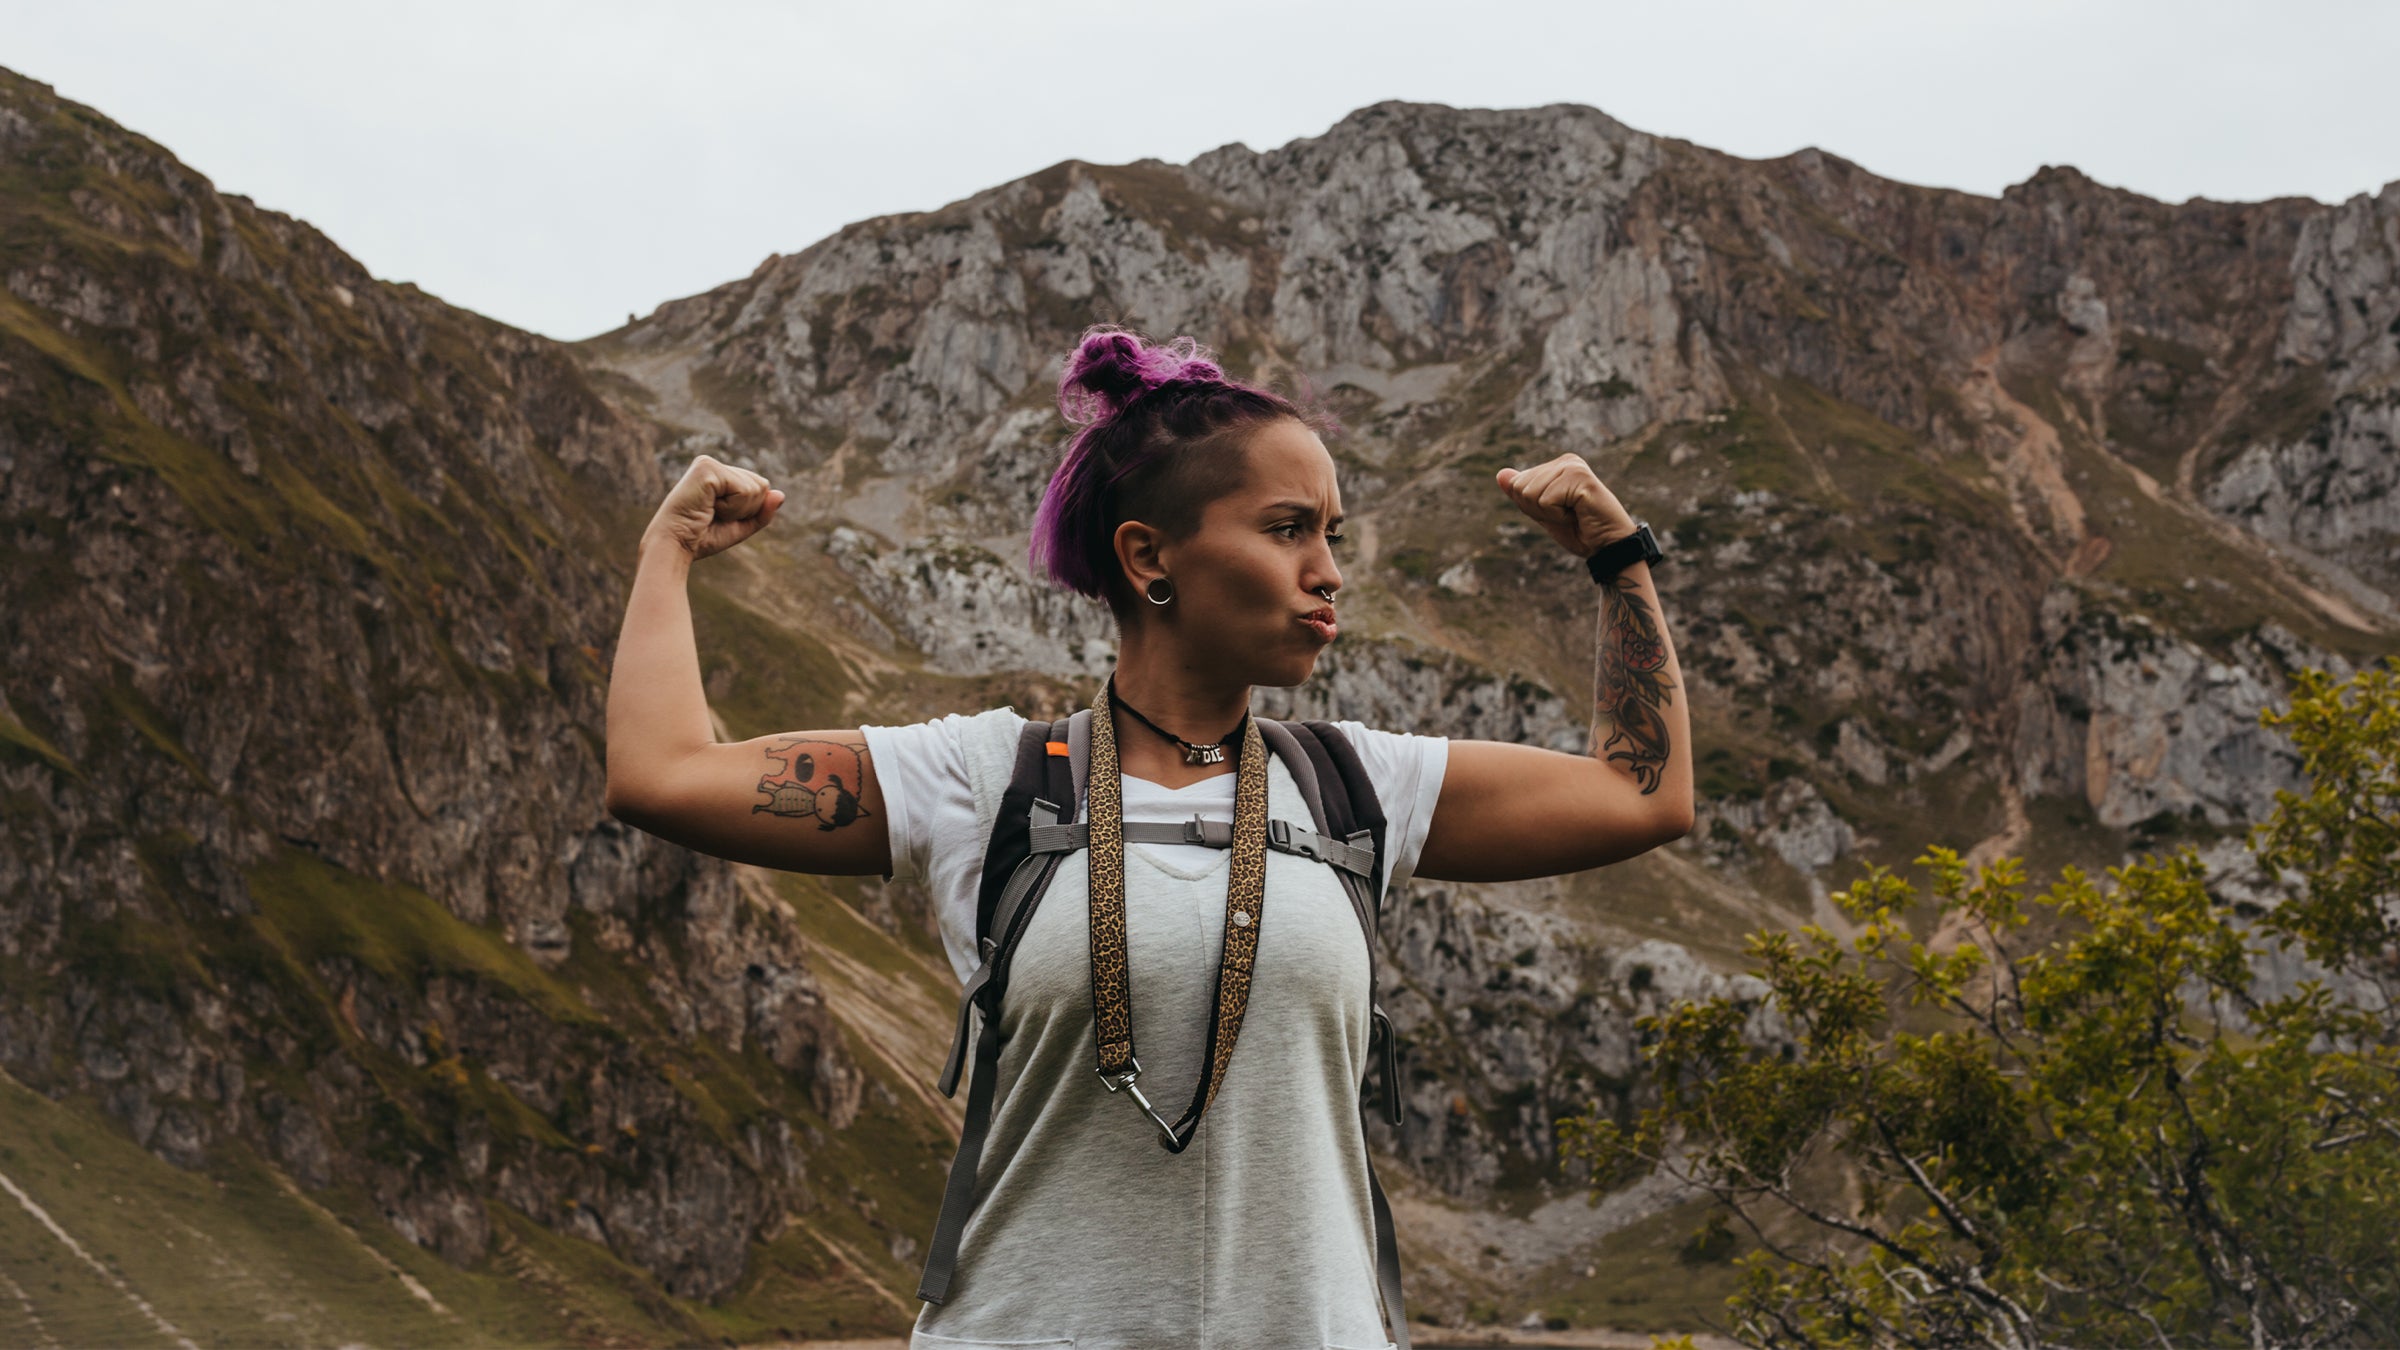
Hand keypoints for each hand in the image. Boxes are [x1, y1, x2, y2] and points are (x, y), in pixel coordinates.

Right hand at [645, 454, 784, 560]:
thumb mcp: (739, 527)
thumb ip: (762, 512)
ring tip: (710, 512)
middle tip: (715, 516)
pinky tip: (708, 507)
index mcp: (720, 475)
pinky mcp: (707, 468)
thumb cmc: (702, 538)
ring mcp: (709, 463)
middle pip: (762, 486)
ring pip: (756, 488)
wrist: (675, 547)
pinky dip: (732, 508)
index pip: (760, 487)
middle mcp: (714, 465)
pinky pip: (744, 490)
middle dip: (746, 510)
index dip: (748, 511)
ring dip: (737, 510)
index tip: (719, 518)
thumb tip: (781, 494)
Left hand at [1495, 453, 1636, 557]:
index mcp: (1557, 465)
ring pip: (1531, 494)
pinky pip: (1546, 500)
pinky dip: (1559, 516)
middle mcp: (1566, 461)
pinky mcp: (1581, 478)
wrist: (1607, 547)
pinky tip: (1579, 514)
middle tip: (1568, 515)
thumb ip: (1522, 494)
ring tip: (1574, 514)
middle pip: (1520, 488)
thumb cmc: (1579, 531)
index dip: (1532, 508)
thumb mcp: (1543, 513)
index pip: (1517, 484)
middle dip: (1539, 511)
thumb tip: (1500, 474)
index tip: (1559, 512)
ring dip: (1550, 514)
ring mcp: (1574, 467)